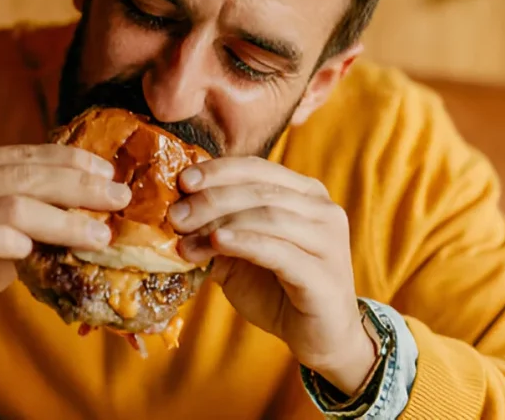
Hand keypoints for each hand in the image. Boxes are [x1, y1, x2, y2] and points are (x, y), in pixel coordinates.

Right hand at [0, 144, 130, 385]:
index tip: (110, 174)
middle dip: (79, 187)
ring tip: (99, 235)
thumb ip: (34, 210)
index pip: (26, 155)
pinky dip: (13, 242)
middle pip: (25, 176)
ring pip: (12, 205)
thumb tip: (97, 203)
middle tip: (118, 200)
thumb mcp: (2, 230)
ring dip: (63, 220)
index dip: (71, 160)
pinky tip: (36, 251)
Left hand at [168, 157, 376, 393]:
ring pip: (268, 217)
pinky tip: (217, 243)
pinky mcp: (324, 275)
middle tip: (176, 215)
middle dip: (211, 199)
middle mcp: (323, 210)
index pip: (257, 168)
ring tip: (186, 239)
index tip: (182, 181)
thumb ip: (218, 229)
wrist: (319, 337)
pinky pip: (278, 251)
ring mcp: (328, 241)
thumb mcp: (241, 253)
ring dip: (220, 224)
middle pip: (259, 191)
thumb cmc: (279, 289)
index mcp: (306, 194)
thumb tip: (176, 210)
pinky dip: (244, 242)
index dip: (218, 171)